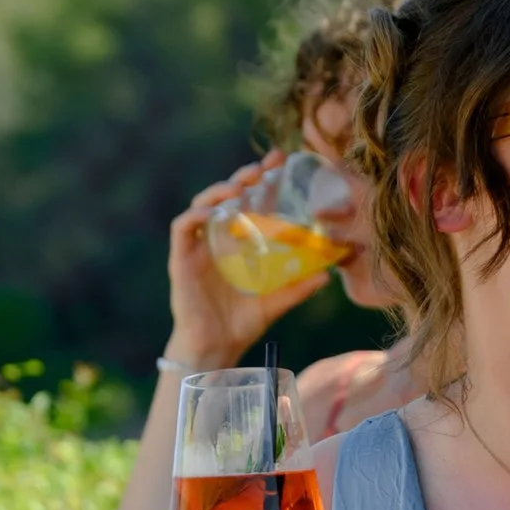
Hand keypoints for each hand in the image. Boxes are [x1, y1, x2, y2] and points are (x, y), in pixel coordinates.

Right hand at [164, 162, 337, 368]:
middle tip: (262, 167)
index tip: (279, 162)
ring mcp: (197, 247)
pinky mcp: (181, 260)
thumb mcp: (276, 302)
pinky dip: (196, 216)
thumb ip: (297, 287)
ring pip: (201, 205)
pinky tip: (213, 212)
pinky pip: (183, 228)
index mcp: (237, 242)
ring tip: (238, 187)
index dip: (260, 180)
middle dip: (242, 177)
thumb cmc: (241, 323)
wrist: (215, 348)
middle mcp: (216, 239)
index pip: (248, 202)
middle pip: (225, 197)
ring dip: (218, 191)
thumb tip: (328, 275)